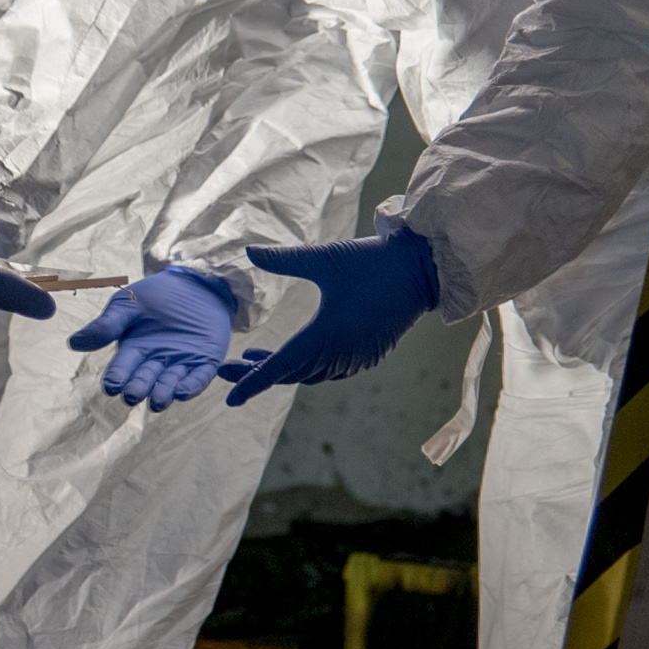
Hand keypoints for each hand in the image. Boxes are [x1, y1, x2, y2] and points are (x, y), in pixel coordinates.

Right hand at [67, 267, 236, 409]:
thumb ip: (106, 325)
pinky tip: (183, 393)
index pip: (122, 368)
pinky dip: (191, 386)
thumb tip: (73, 343)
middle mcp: (154, 362)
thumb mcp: (127, 306)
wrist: (195, 283)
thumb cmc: (157, 295)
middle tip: (132, 395)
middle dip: (138, 388)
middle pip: (144, 380)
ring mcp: (180, 364)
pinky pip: (198, 378)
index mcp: (133, 350)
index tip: (111, 386)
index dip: (117, 377)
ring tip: (157, 401)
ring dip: (163, 393)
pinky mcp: (204, 362)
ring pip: (169, 384)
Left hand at [216, 224, 439, 405]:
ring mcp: (358, 358)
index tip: (229, 397)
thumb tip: (248, 251)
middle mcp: (343, 353)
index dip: (252, 381)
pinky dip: (307, 368)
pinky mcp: (369, 356)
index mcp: (328, 333)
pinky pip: (330, 372)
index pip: (281, 366)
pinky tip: (293, 358)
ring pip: (310, 375)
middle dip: (257, 374)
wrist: (422, 269)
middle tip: (226, 368)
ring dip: (282, 371)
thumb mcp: (324, 257)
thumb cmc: (371, 260)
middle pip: (291, 374)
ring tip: (252, 360)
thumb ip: (284, 260)